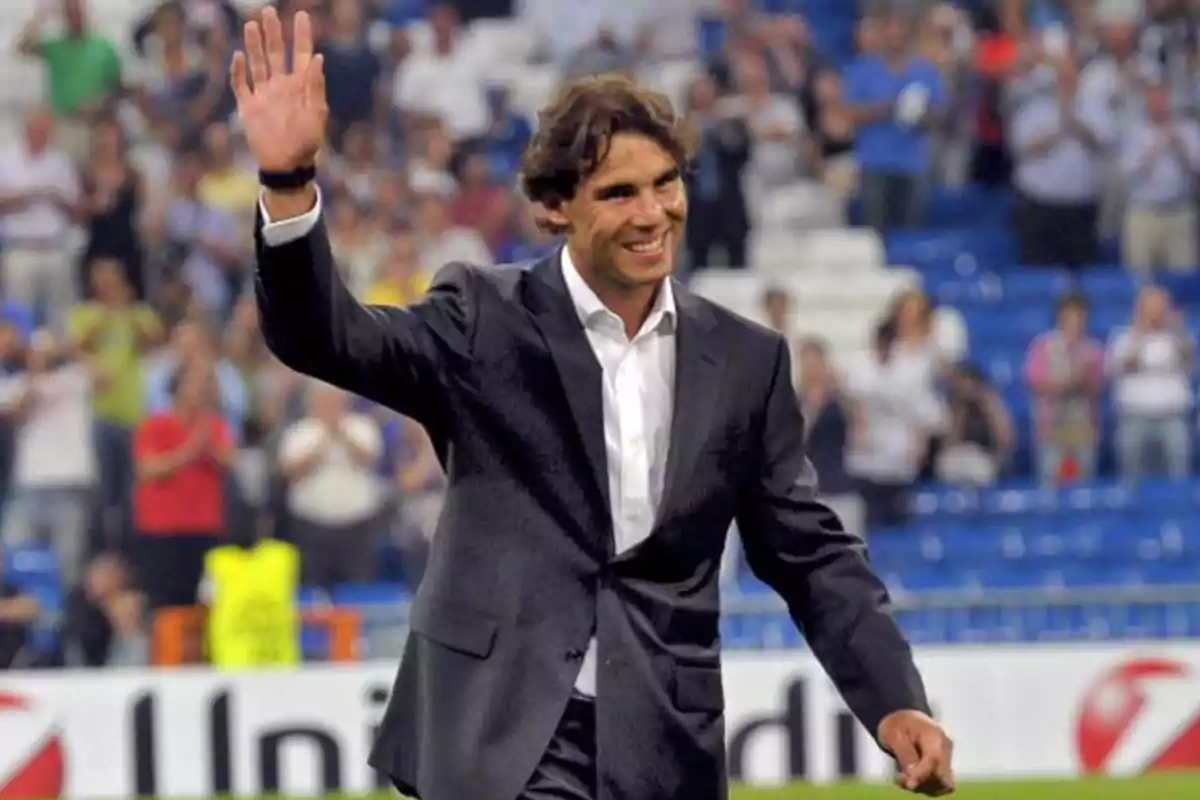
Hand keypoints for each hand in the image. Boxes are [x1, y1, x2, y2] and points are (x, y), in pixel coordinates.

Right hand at [231, 8, 327, 171]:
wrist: (286, 165)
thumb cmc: (307, 143)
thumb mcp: (317, 114)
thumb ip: (315, 86)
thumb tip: (318, 57)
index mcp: (300, 87)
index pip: (301, 54)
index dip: (301, 35)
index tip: (301, 14)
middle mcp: (281, 86)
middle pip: (275, 53)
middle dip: (273, 32)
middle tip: (269, 10)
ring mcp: (264, 95)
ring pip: (257, 64)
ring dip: (254, 45)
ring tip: (252, 25)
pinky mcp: (249, 107)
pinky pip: (240, 85)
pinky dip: (238, 71)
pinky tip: (239, 56)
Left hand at [878, 709, 954, 794]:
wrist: (905, 719)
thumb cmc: (898, 724)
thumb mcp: (894, 735)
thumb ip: (905, 753)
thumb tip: (913, 774)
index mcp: (933, 734)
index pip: (934, 758)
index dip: (922, 774)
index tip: (909, 784)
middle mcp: (945, 747)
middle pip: (942, 775)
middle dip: (922, 781)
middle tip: (901, 778)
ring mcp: (947, 758)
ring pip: (942, 783)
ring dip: (923, 785)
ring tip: (903, 777)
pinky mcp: (944, 767)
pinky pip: (939, 784)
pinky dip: (925, 785)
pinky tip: (911, 778)